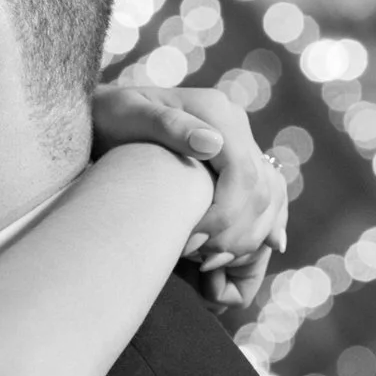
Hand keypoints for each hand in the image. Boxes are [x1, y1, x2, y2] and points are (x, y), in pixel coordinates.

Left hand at [90, 80, 287, 309]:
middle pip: (260, 188)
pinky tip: (261, 247)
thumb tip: (212, 144)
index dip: (225, 214)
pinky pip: (265, 194)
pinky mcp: (234, 161)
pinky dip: (263, 223)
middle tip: (202, 263)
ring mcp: (238, 142)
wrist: (106, 114)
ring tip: (213, 262)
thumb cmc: (109, 116)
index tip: (191, 245)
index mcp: (216, 111)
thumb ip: (168, 125)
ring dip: (249, 235)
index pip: (243, 172)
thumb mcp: (128, 115)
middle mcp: (234, 125)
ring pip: (268, 195)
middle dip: (235, 232)